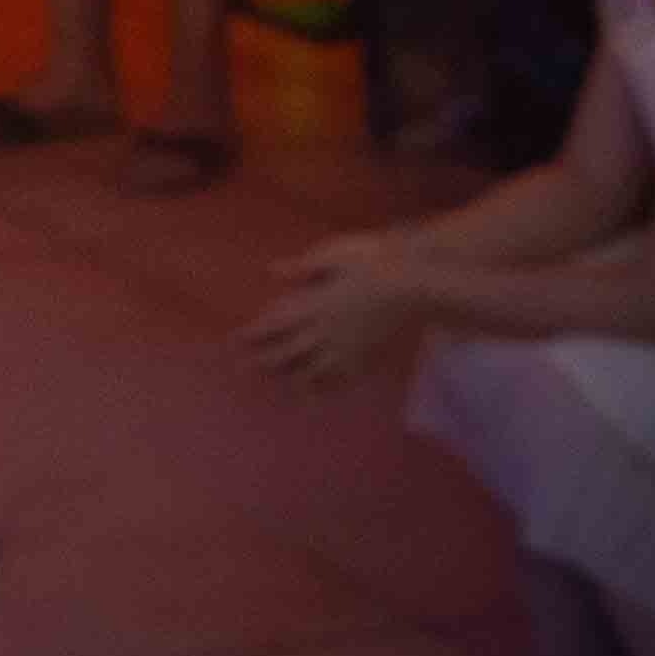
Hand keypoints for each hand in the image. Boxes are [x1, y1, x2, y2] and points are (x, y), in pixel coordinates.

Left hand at [239, 236, 411, 391]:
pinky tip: (317, 398)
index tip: (235, 342)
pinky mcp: (368, 358)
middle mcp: (327, 331)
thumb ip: (302, 268)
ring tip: (276, 389)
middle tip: (243, 371)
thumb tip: (271, 272)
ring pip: (312, 371)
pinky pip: (342, 379)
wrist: (418, 287)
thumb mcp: (335, 257)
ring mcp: (348, 348)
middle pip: (288, 352)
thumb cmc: (376, 265)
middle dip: (264, 362)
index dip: (254, 334)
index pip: (276, 324)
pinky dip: (325, 390)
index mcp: (315, 304)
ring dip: (290, 380)